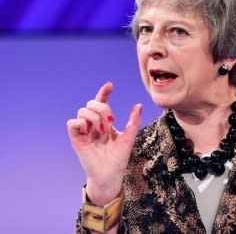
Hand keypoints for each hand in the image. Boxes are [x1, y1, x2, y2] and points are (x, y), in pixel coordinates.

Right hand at [67, 82, 141, 204]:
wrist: (110, 174)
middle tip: (111, 121)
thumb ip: (134, 121)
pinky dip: (80, 124)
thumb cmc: (119, 158)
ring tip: (102, 130)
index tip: (110, 85)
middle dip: (102, 108)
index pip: (102, 102)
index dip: (104, 92)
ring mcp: (84, 131)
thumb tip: (139, 105)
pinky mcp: (76, 139)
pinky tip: (89, 132)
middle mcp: (93, 124)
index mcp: (105, 122)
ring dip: (94, 117)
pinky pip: (72, 122)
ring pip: (82, 110)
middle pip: (92, 103)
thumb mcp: (129, 137)